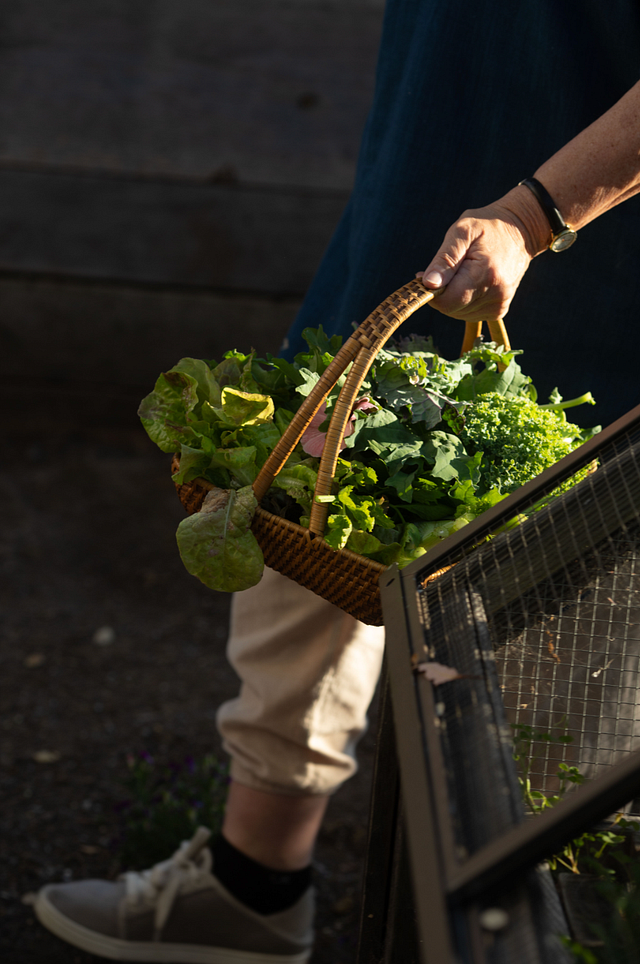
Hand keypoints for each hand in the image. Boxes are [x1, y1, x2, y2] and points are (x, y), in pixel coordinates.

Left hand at [417, 187, 549, 322]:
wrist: (522, 231)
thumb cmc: (488, 227)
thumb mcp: (463, 231)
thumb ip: (445, 258)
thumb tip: (429, 283)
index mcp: (485, 274)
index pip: (447, 301)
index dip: (431, 292)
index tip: (425, 275)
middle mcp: (496, 294)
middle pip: (451, 309)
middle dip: (441, 293)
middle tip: (445, 270)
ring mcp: (499, 304)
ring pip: (458, 313)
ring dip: (452, 297)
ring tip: (460, 273)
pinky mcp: (499, 310)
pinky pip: (469, 314)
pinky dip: (462, 302)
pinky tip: (469, 283)